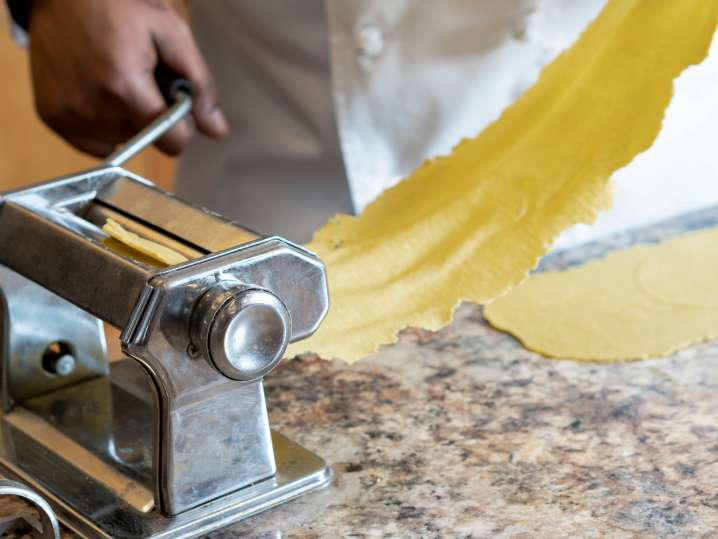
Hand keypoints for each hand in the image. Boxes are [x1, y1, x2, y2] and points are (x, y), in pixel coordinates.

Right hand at [27, 0, 228, 156]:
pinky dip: (102, 125)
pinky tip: (98, 93)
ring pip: (122, 143)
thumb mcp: (171, 33)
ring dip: (126, 121)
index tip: (171, 97)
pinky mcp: (52, 118)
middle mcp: (93, 109)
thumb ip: (199, 85)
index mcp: (125, 88)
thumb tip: (218, 132)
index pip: (173, 143)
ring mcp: (68, 116)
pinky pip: (95, 143)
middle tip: (139, 78)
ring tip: (114, 79)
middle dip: (152, 116)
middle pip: (148, 141)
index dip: (180, 123)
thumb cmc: (119, 5)